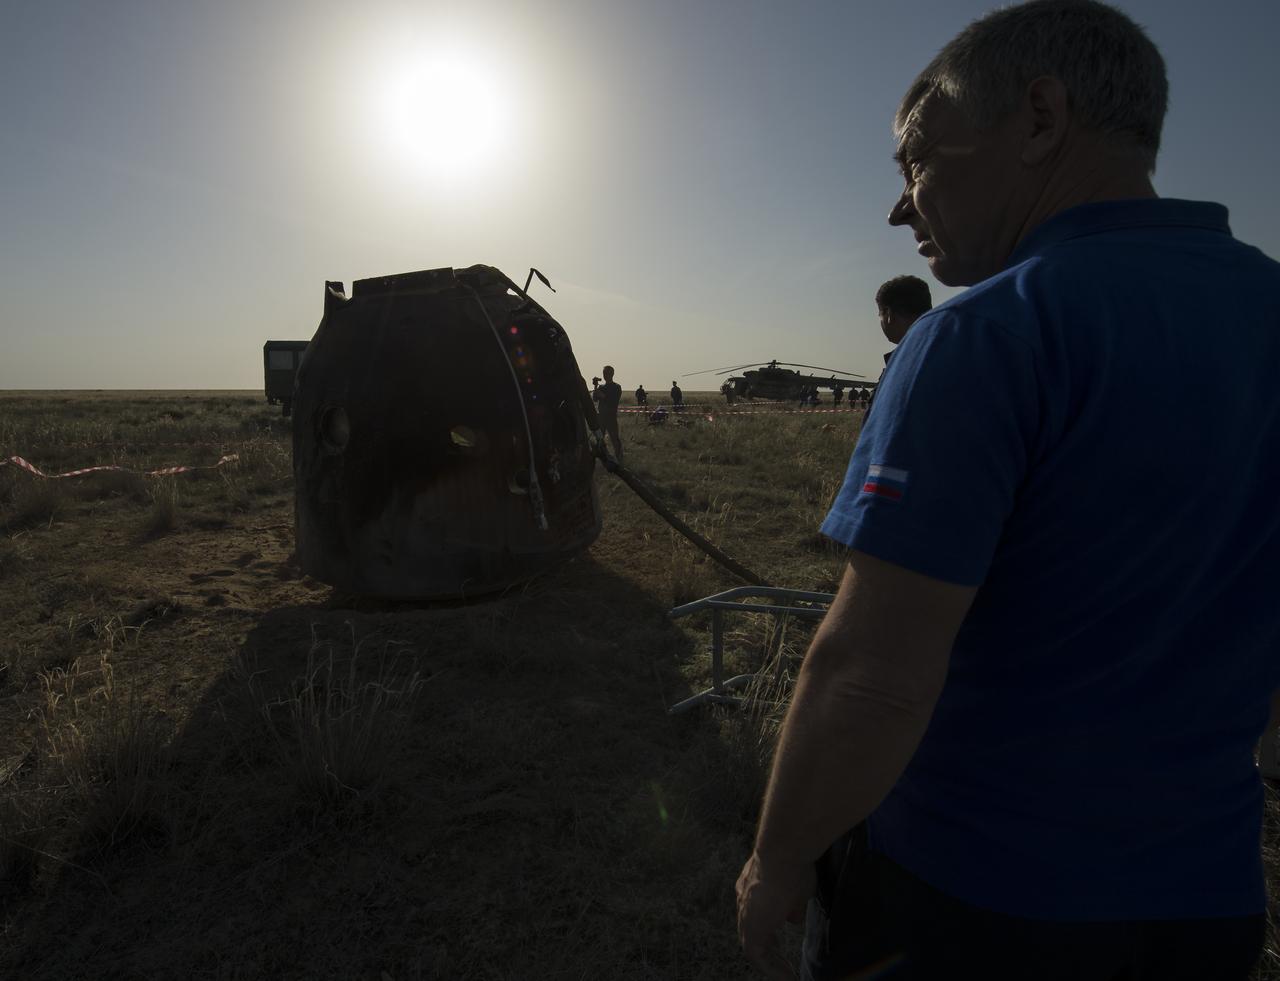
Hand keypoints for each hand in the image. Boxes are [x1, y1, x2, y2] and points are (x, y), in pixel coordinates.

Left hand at [736, 850, 813, 979]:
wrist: (782, 854)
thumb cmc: (793, 865)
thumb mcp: (798, 888)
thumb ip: (794, 905)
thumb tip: (793, 919)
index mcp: (753, 889)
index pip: (759, 913)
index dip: (769, 928)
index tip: (780, 940)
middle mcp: (745, 901)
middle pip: (755, 932)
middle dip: (770, 949)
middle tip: (783, 965)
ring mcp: (746, 915)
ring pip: (754, 946)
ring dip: (771, 962)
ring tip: (787, 975)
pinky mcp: (751, 930)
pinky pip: (758, 956)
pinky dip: (771, 968)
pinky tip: (787, 976)